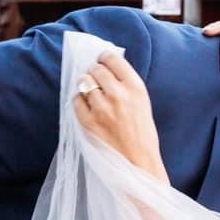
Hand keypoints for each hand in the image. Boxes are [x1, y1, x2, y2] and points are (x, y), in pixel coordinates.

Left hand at [73, 49, 166, 178]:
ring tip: (90, 90)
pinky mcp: (89, 122)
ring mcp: (101, 108)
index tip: (101, 59)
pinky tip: (85, 104)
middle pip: (96, 69)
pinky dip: (79, 100)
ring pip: (84, 83)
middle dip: (94, 70)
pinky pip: (76, 101)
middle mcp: (118, 94)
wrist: (138, 161)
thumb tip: (107, 67)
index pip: (113, 59)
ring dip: (85, 84)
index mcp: (135, 87)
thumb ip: (127, 85)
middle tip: (94, 75)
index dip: (104, 57)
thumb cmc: (142, 133)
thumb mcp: (143, 102)